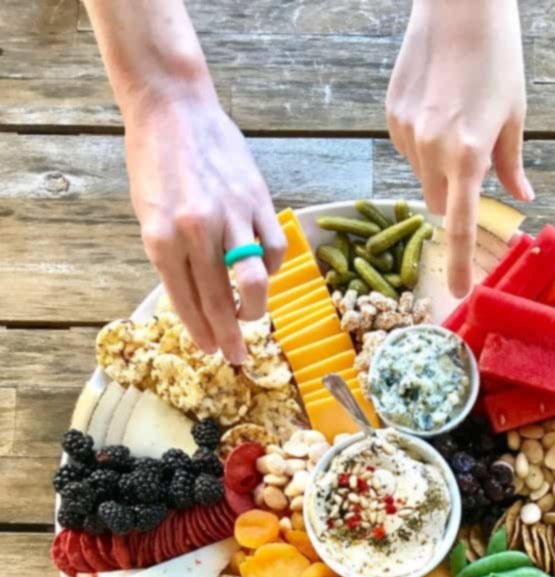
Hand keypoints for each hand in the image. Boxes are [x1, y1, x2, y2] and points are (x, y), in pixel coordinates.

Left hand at [125, 90, 285, 363]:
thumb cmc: (156, 162)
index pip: (186, 302)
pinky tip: (262, 269)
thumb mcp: (148, 215)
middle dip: (230, 337)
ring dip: (255, 309)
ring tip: (252, 315)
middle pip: (220, 301)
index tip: (212, 352)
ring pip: (254, 282)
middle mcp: (196, 232)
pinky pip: (273, 250)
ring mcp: (230, 216)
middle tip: (238, 358)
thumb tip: (197, 300)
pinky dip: (270, 268)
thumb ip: (171, 257)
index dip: (201, 333)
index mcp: (161, 238)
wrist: (175, 108)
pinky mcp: (258, 201)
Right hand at [386, 0, 532, 297]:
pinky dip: (422, 143)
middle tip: (472, 162)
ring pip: (421, 174)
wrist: (458, 5)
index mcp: (467, 155)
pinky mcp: (391, 114)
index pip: (460, 225)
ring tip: (455, 119)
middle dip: (453, 196)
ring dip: (438, 166)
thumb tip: (521, 198)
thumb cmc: (497, 56)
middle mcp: (431, 149)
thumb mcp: (514, 114)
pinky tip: (436, 107)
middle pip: (438, 200)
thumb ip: (512, 164)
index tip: (461, 292)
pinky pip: (408, 147)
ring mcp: (406, 132)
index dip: (461, 262)